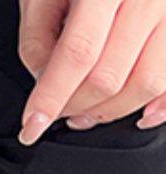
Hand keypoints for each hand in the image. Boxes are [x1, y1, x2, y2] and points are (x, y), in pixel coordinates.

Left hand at [18, 0, 165, 141]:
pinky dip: (160, 105)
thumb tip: (43, 82)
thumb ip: (38, 36)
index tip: (31, 126)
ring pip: (148, 82)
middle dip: (74, 107)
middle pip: (111, 75)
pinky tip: (138, 116)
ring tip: (83, 113)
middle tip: (54, 113)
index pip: (79, 53)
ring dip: (110, 111)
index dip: (51, 97)